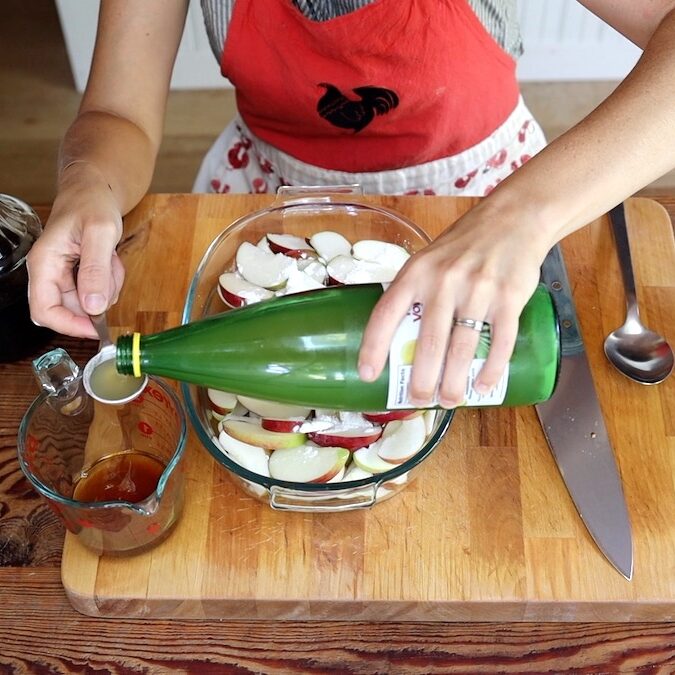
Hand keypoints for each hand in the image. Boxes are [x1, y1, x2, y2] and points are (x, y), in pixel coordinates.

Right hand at [26, 163, 124, 337]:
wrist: (96, 189)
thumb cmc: (93, 203)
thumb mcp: (100, 234)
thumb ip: (96, 270)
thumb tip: (93, 306)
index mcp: (44, 263)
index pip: (44, 311)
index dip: (70, 326)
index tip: (97, 328)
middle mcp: (48, 272)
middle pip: (72, 309)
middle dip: (98, 298)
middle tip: (111, 272)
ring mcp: (63, 275)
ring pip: (89, 302)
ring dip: (107, 286)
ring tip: (110, 257)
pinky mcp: (78, 274)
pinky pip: (98, 291)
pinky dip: (110, 280)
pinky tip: (110, 258)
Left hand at [358, 201, 546, 407]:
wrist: (513, 219)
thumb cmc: (463, 246)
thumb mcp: (428, 261)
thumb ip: (415, 294)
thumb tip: (400, 342)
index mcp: (416, 273)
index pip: (385, 315)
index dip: (373, 348)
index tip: (368, 375)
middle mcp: (444, 281)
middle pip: (428, 343)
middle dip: (422, 380)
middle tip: (418, 399)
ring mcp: (478, 290)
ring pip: (462, 349)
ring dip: (455, 383)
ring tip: (449, 400)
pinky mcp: (509, 298)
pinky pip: (499, 342)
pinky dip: (491, 369)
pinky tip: (483, 385)